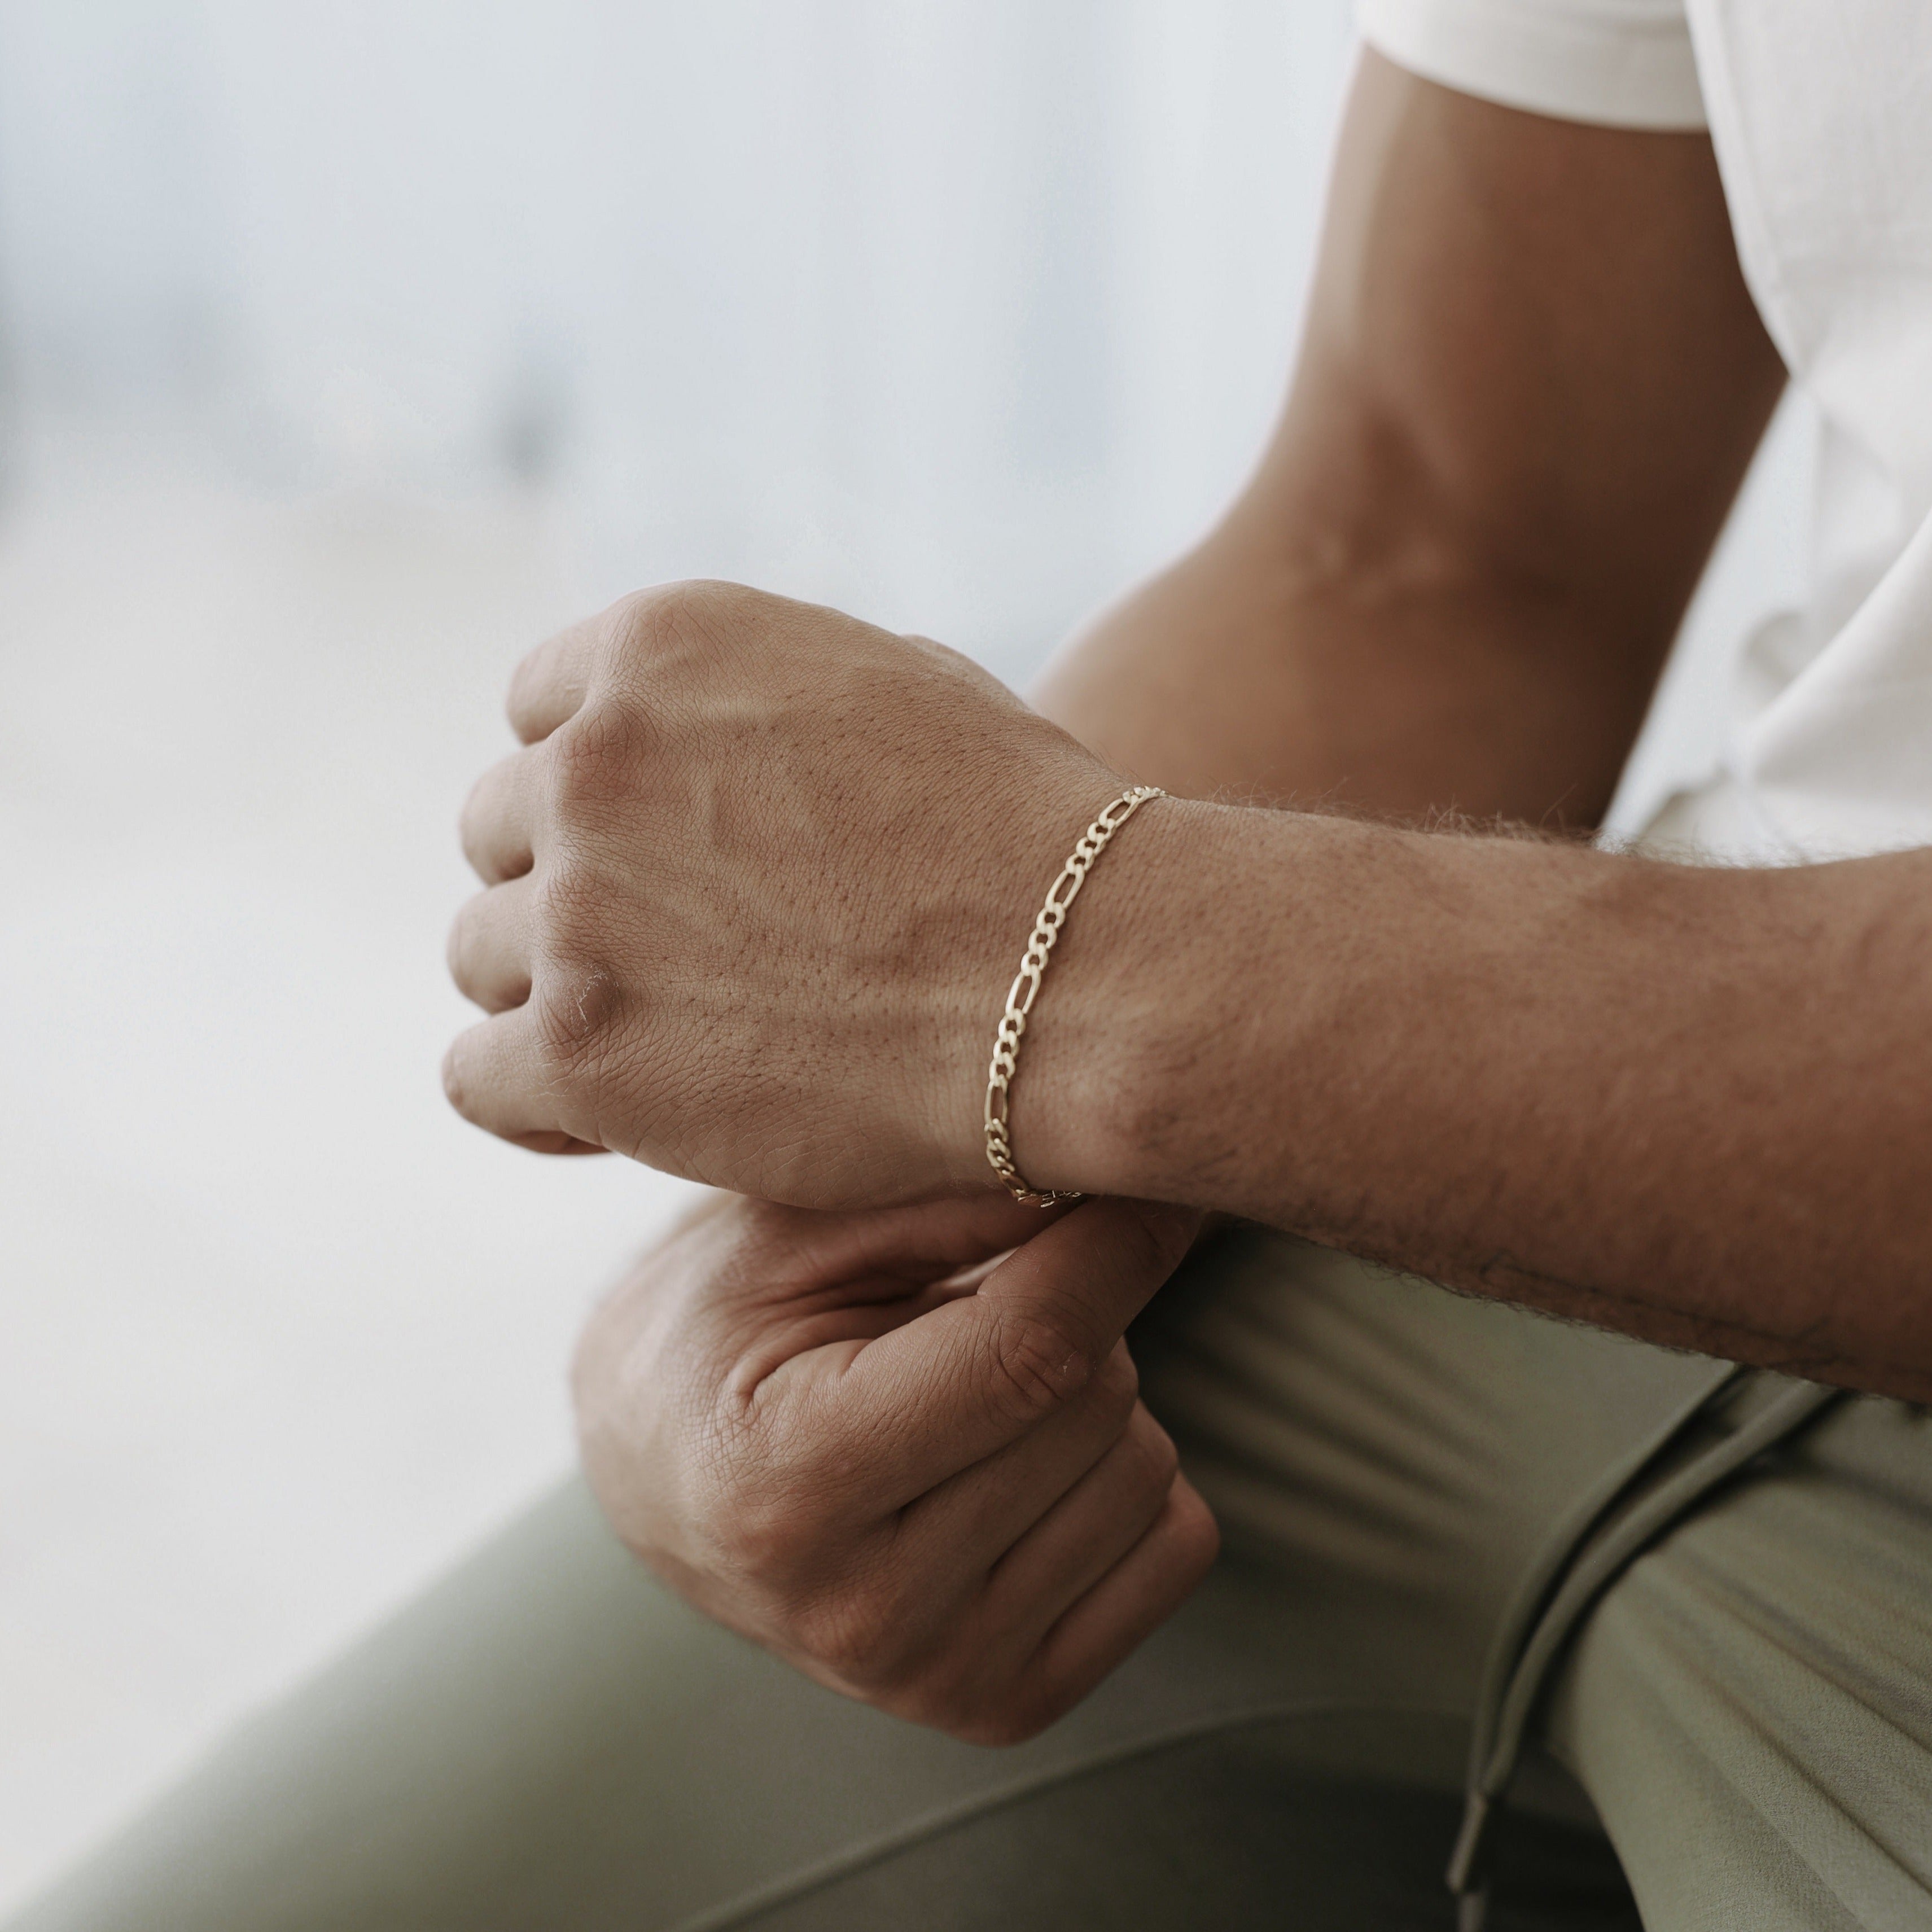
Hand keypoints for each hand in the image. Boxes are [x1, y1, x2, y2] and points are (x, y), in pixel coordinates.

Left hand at [443, 580, 1129, 1204]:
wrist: (1080, 976)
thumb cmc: (1023, 835)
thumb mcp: (890, 687)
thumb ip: (758, 700)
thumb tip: (705, 733)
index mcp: (661, 649)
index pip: (536, 708)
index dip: (594, 787)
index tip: (654, 852)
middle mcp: (591, 761)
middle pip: (499, 830)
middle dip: (571, 887)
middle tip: (668, 954)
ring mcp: (578, 908)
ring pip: (479, 953)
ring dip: (556, 991)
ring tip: (662, 1036)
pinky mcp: (582, 1052)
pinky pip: (472, 1077)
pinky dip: (531, 1098)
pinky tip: (605, 1115)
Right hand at [572, 1191, 1218, 1743]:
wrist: (662, 1479)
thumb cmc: (718, 1325)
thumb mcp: (790, 1230)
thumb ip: (946, 1199)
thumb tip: (1123, 1173)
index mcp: (786, 1486)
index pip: (1023, 1358)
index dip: (1108, 1250)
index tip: (1146, 1180)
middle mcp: (863, 1613)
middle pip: (1093, 1406)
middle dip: (1075, 1312)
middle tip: (986, 1293)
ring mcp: (941, 1679)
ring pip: (1146, 1473)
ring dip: (1095, 1395)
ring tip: (979, 1382)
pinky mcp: (1007, 1704)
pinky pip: (1176, 1546)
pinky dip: (1128, 1475)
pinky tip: (1023, 1454)